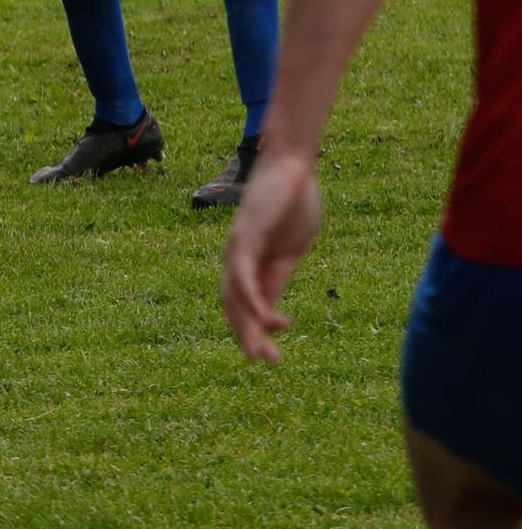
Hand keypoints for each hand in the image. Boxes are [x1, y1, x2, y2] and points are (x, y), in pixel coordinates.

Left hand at [219, 149, 321, 364]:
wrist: (293, 165)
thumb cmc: (294, 202)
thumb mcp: (291, 249)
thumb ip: (278, 276)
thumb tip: (270, 308)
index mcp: (253, 263)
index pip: (248, 304)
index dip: (258, 329)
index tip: (278, 350)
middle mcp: (237, 258)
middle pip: (235, 305)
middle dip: (247, 335)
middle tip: (265, 362)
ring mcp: (237, 247)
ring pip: (233, 295)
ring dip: (247, 325)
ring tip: (261, 351)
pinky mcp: (243, 236)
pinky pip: (241, 273)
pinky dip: (250, 297)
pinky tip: (261, 317)